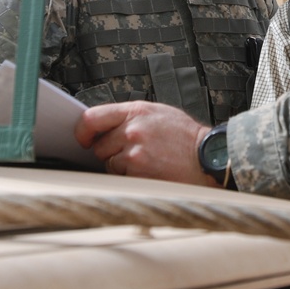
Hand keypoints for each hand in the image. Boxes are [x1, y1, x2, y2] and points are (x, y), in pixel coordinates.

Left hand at [75, 100, 213, 185]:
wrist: (206, 157)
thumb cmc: (185, 136)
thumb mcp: (159, 113)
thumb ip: (130, 117)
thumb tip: (104, 125)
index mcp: (136, 111)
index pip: (92, 118)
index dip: (83, 131)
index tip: (83, 138)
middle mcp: (132, 130)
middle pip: (99, 145)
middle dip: (110, 151)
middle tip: (131, 151)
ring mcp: (134, 153)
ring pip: (109, 163)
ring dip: (120, 165)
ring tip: (145, 160)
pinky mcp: (138, 173)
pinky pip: (121, 176)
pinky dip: (131, 176)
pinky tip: (149, 170)